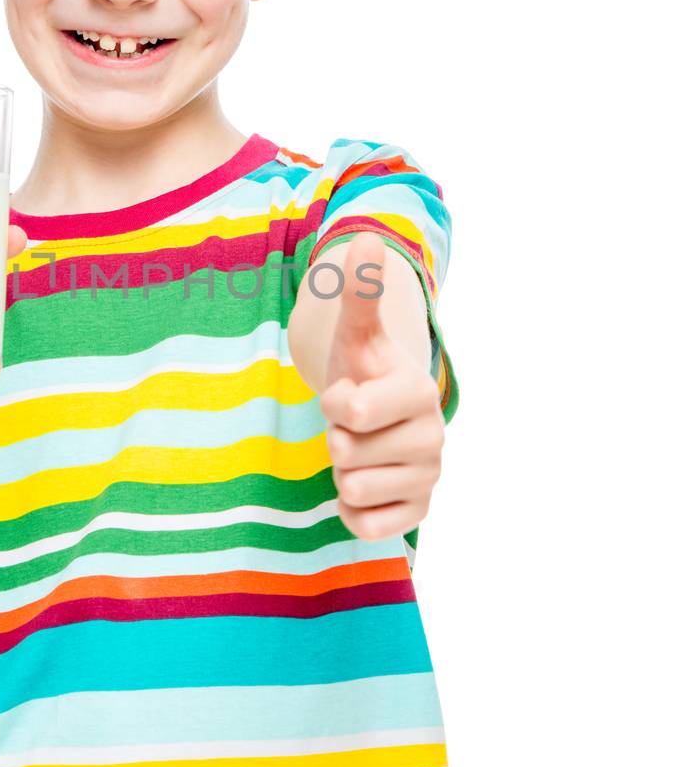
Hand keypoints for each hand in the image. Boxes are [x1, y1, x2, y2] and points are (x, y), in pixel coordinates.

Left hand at [319, 230, 443, 541]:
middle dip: (337, 438)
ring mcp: (429, 479)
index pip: (352, 411)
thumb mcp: (355, 335)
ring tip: (360, 450)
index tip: (349, 393)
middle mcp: (433, 438)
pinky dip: (352, 510)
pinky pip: (365, 526)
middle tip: (354, 425)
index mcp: (419, 391)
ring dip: (344, 471)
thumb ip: (360, 295)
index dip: (334, 403)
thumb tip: (366, 239)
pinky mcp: (417, 514)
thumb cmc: (362, 373)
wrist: (377, 418)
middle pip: (346, 452)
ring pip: (353, 489)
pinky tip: (365, 484)